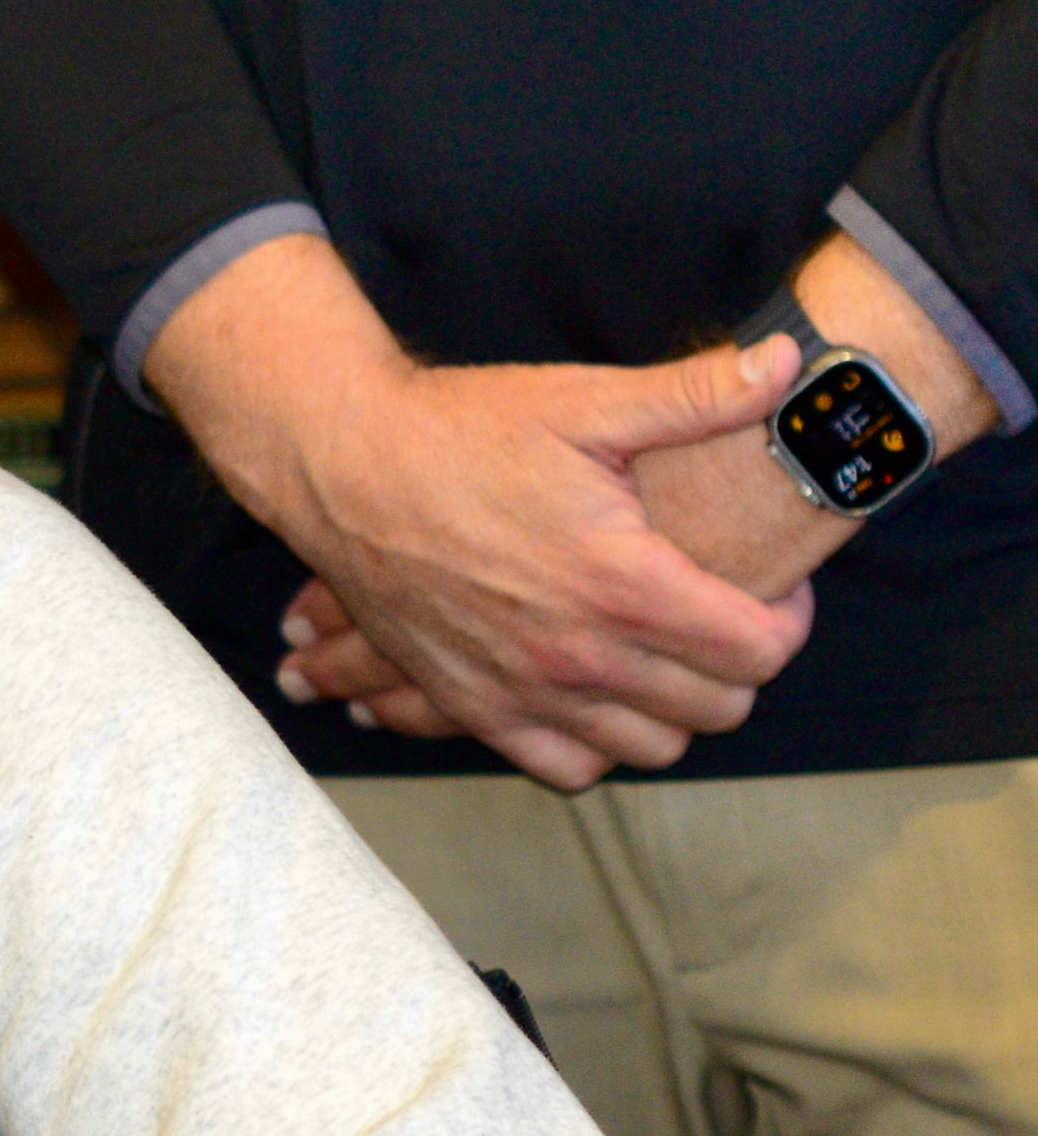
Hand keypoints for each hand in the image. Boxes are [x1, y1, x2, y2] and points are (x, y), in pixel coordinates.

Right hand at [150, 232, 810, 787]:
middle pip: (717, 709)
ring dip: (674, 708)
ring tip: (665, 653)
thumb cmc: (461, 431)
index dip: (788, 620)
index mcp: (622, 582)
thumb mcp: (585, 401)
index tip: (776, 587)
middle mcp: (577, 654)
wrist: (342, 466)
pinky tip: (598, 693)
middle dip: (741, 664)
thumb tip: (792, 366)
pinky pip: (566, 768)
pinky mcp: (472, 706)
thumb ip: (698, 394)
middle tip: (723, 613)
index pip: (759, 651)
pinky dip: (596, 744)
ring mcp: (521, 690)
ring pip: (650, 747)